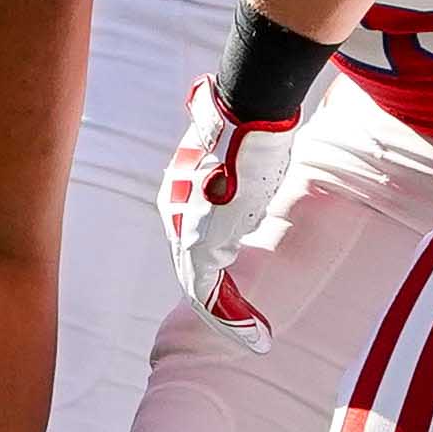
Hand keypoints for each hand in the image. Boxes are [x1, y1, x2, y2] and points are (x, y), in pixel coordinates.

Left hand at [159, 78, 299, 348]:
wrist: (243, 118)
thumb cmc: (240, 118)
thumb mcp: (226, 128)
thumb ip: (212, 120)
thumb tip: (206, 93)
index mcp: (179, 190)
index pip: (195, 232)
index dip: (215, 258)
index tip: (236, 277)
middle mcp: (177, 214)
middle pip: (196, 265)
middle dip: (219, 300)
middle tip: (246, 325)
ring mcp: (186, 232)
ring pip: (202, 286)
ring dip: (229, 317)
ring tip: (255, 338)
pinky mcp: (201, 247)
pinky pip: (210, 294)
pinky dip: (232, 318)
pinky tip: (255, 337)